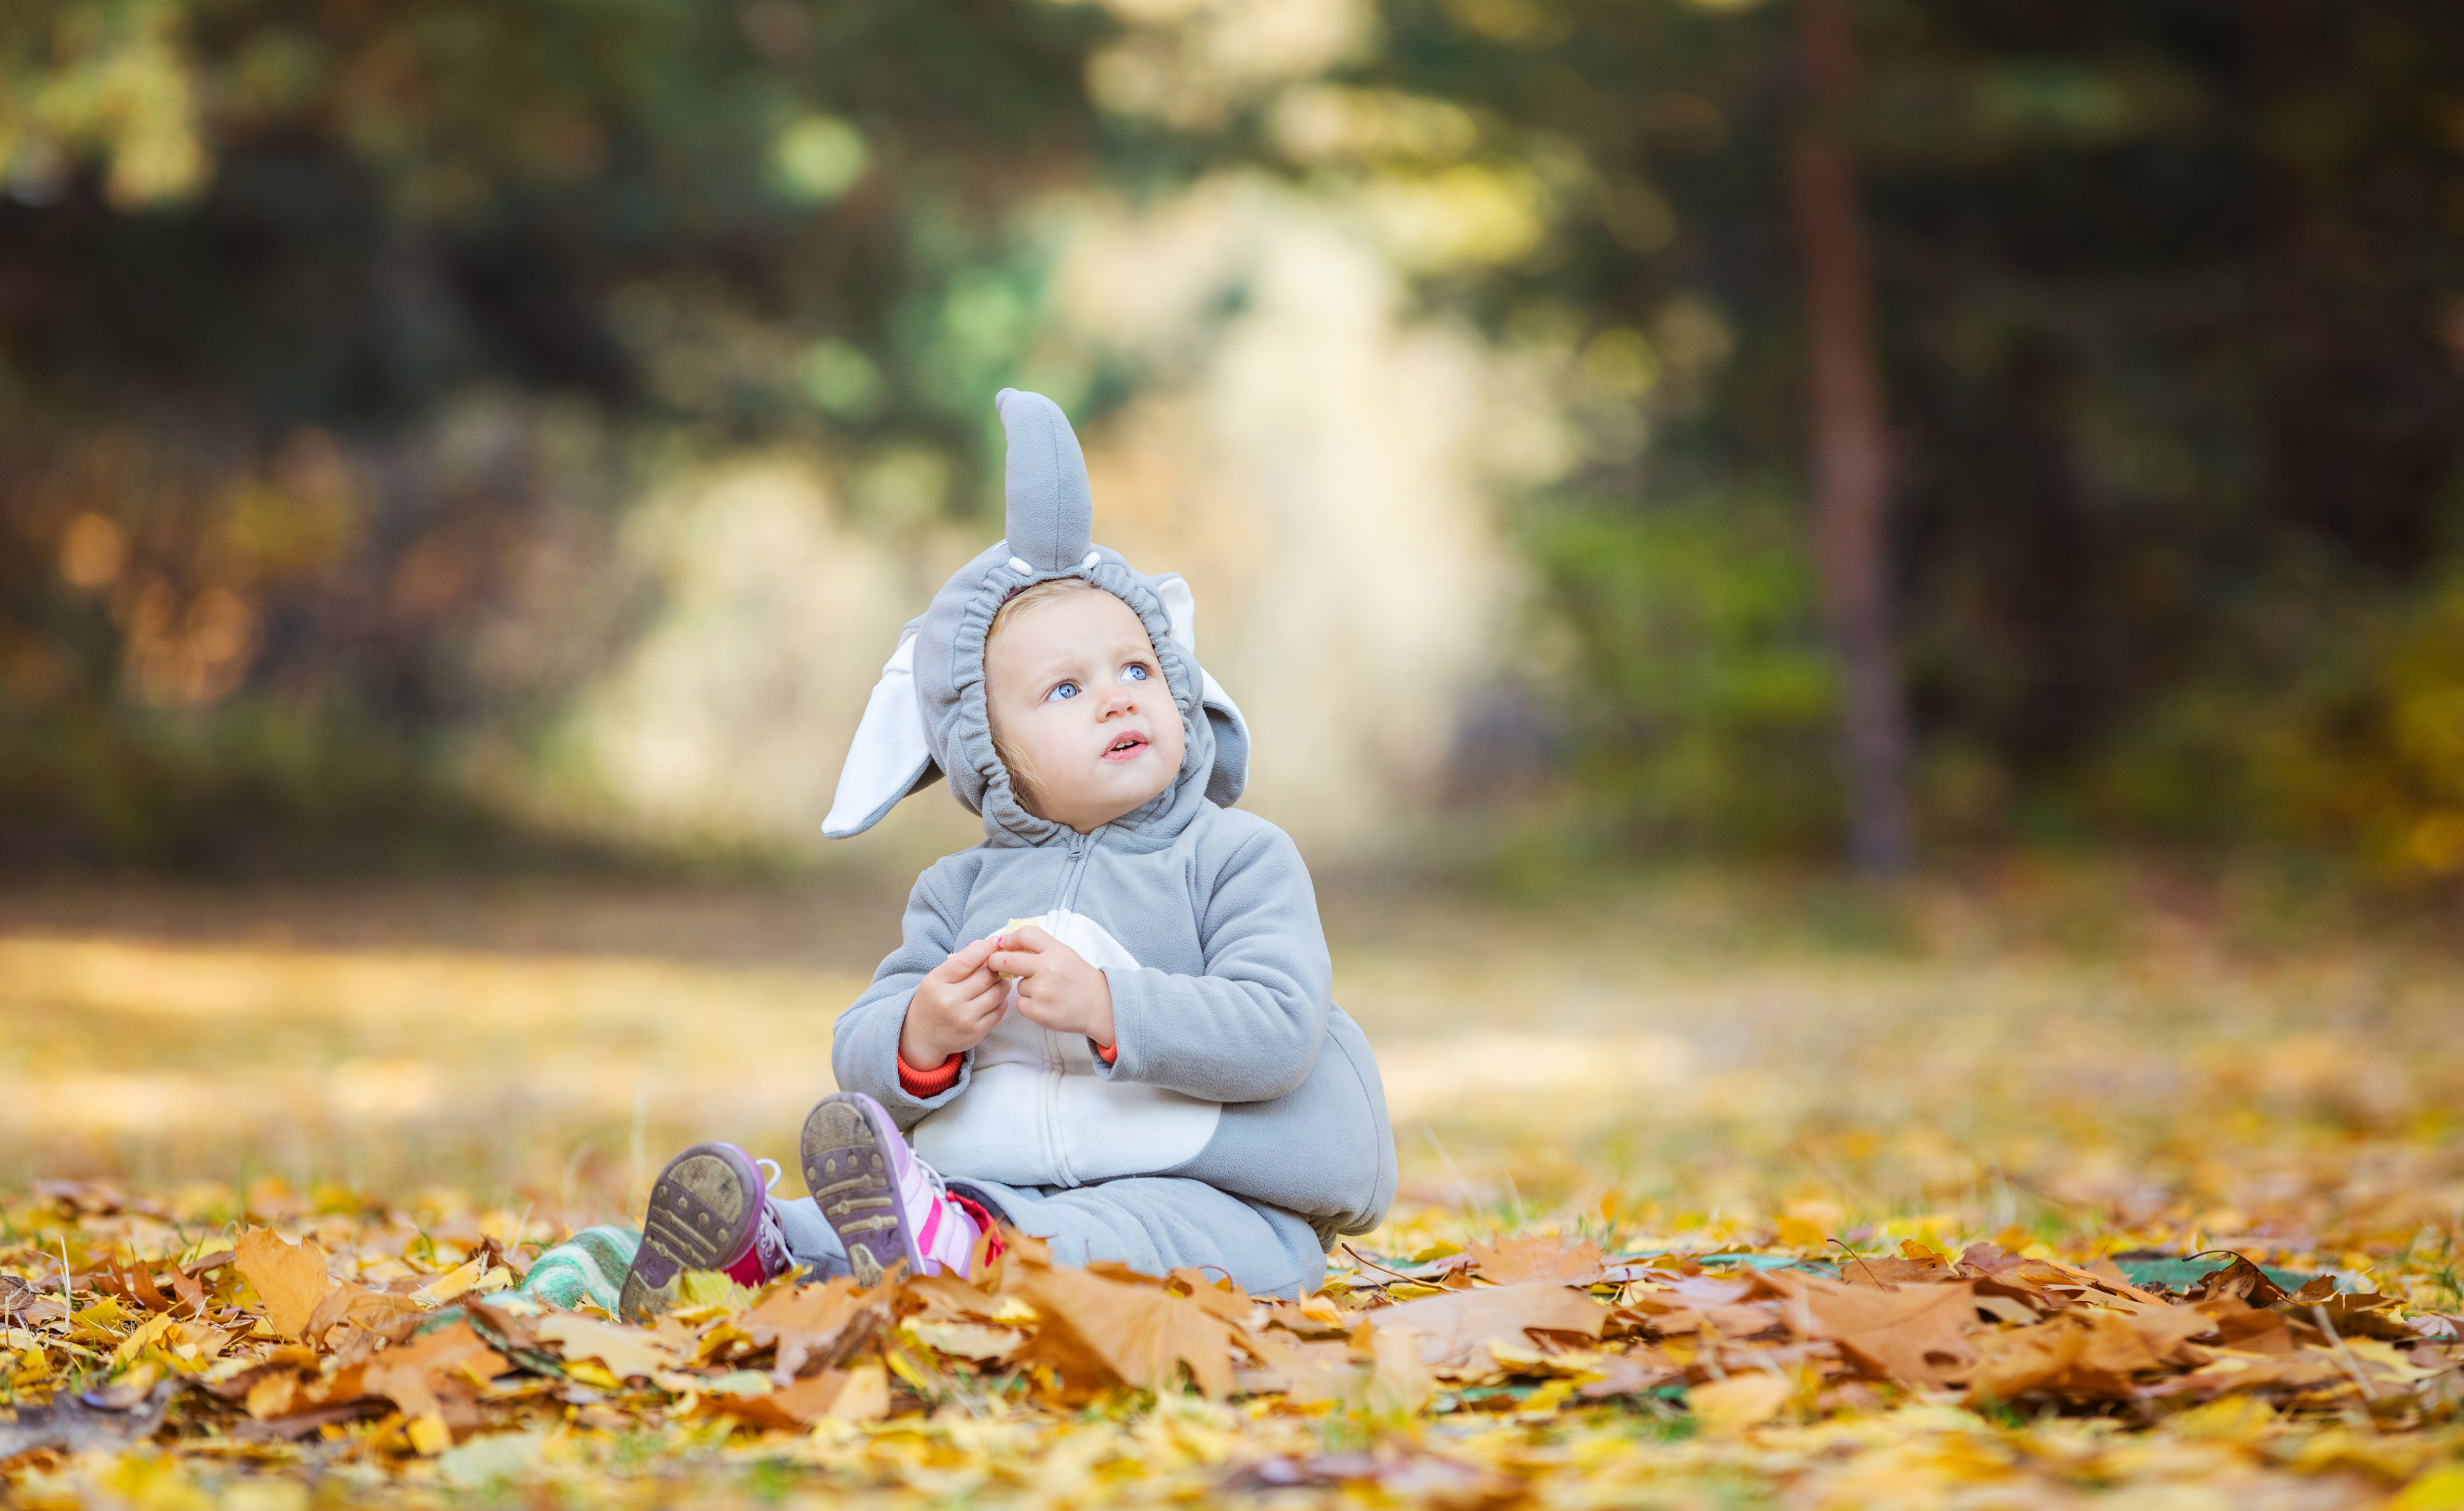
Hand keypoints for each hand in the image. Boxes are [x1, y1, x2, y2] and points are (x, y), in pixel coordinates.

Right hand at [901, 936, 1007, 1067]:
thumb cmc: (931, 1002)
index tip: (996, 941)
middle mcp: (950, 1001)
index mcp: (937, 983)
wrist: (922, 1038)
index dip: (984, 949)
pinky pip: (999, 1011)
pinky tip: (995, 998)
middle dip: (997, 967)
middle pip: (986, 976)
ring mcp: (964, 1018)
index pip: (966, 961)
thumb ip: (959, 960)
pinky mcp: (976, 1032)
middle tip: (1000, 964)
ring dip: (1003, 983)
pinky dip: (1001, 1001)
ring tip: (999, 980)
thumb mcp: (936, 978)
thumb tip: (982, 943)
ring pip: (997, 993)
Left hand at [989, 926, 1114, 1048]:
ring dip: (1027, 988)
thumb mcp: (1065, 954)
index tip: (1001, 943)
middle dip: (997, 962)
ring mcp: (1042, 991)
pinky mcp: (1038, 1011)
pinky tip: (1046, 1004)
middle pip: (1008, 961)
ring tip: (1048, 992)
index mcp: (1056, 951)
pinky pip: (1021, 1004)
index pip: (1025, 935)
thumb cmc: (1080, 979)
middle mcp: (1048, 969)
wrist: (1099, 1006)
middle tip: (995, 963)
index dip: (1009, 938)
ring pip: (1018, 986)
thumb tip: (1008, 944)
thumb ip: (1041, 948)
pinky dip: (1029, 1005)